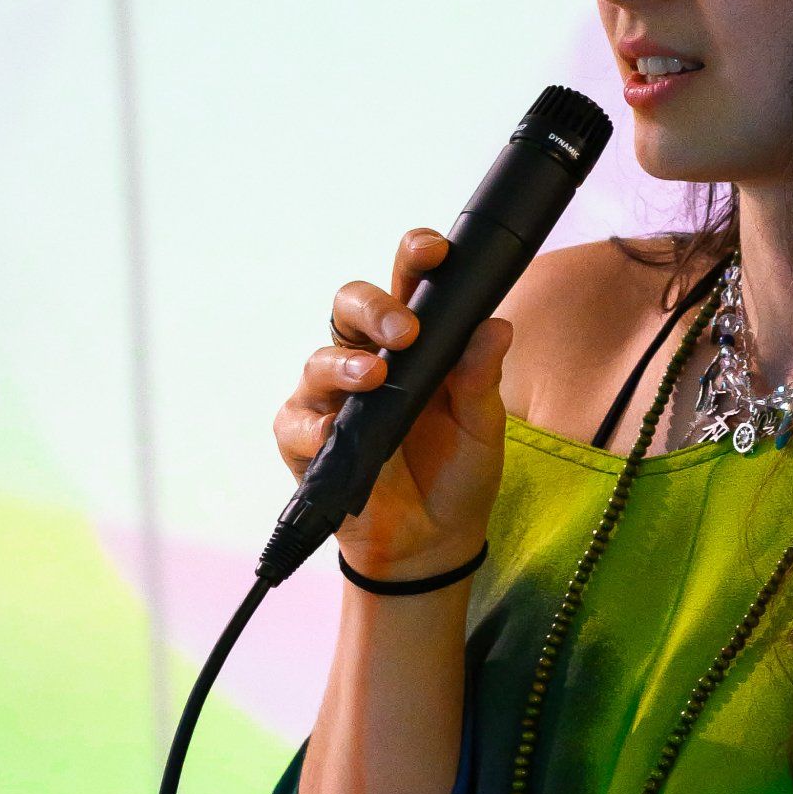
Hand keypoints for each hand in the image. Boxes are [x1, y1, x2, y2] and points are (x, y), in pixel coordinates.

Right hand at [273, 227, 511, 581]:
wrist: (434, 542)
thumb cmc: (456, 472)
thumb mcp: (482, 426)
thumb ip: (481, 377)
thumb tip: (496, 325)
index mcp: (414, 343)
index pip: (407, 285)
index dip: (413, 257)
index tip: (434, 251)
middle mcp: (367, 359)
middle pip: (350, 306)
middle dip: (374, 307)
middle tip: (404, 331)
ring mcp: (331, 399)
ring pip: (320, 360)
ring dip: (344, 365)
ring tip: (374, 378)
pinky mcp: (305, 442)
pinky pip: (297, 423)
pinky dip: (314, 428)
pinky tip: (333, 435)